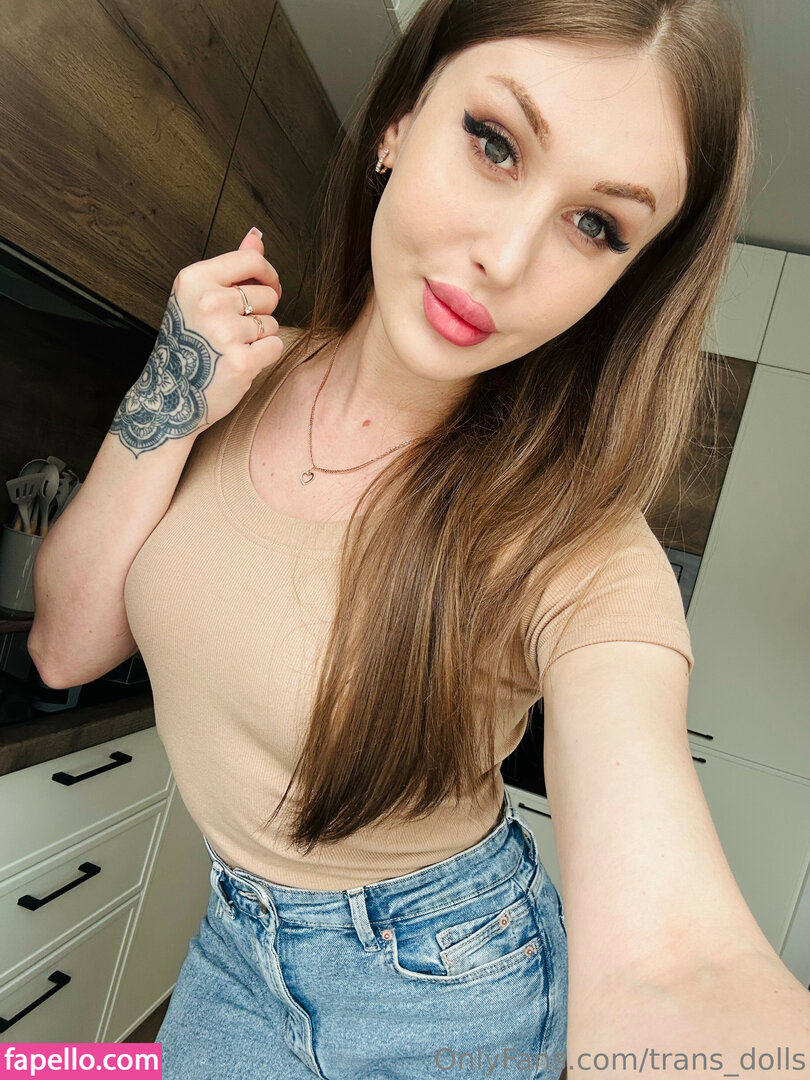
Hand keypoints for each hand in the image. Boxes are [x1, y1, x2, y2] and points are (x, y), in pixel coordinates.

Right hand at [109, 228, 284, 455]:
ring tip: (231, 348)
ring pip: (272, 323)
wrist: (169, 397)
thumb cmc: (186, 346)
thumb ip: (232, 266)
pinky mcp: (241, 361)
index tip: (267, 287)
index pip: (251, 260)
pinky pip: (274, 347)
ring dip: (260, 337)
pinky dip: (264, 357)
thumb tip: (256, 236)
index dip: (267, 275)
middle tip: (235, 330)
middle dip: (261, 312)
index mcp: (195, 280)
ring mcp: (224, 332)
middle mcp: (208, 302)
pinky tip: (240, 362)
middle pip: (268, 294)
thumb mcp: (198, 298)